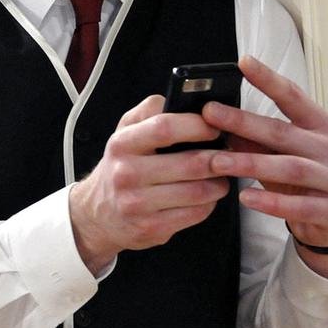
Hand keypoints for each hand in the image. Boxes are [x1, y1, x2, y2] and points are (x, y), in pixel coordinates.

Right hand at [70, 95, 230, 273]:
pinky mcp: (151, 228)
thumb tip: (182, 100)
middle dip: (219, 158)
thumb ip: (149, 111)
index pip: (165, 127)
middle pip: (190, 163)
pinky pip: (196, 214)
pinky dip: (209, 204)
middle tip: (230, 155)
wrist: (97, 213)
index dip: (198, 125)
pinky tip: (205, 197)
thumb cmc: (120, 167)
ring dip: (219, 183)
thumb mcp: (124, 133)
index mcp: (122, 143)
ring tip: (220, 177)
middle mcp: (126, 173)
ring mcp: (138, 204)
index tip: (215, 126)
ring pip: (199, 191)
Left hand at [202, 56, 327, 280]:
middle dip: (243, 122)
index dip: (268, 79)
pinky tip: (245, 197)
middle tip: (209, 113)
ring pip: (290, 167)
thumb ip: (252, 136)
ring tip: (217, 162)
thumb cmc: (299, 177)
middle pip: (282, 132)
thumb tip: (213, 116)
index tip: (243, 62)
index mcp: (319, 125)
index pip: (293, 96)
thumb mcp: (277, 152)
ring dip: (251, 163)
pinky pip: (299, 205)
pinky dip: (271, 201)